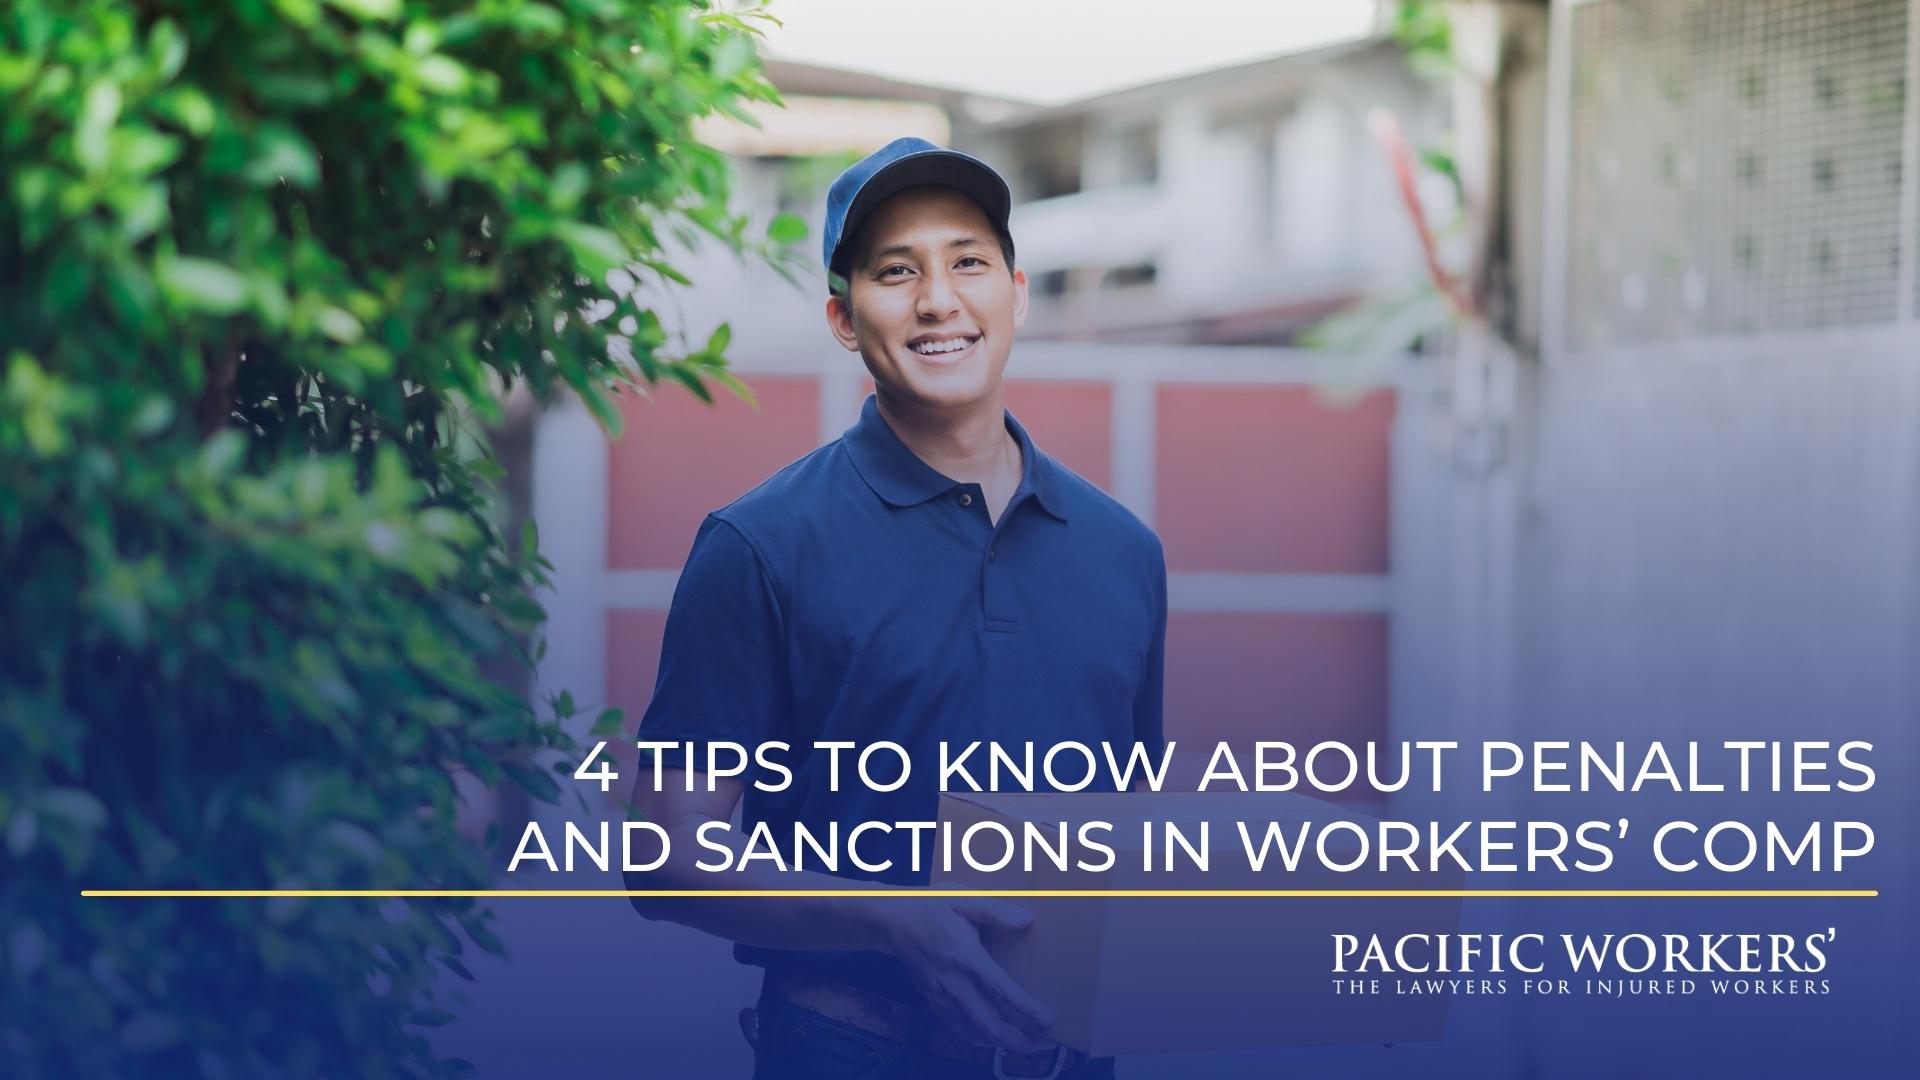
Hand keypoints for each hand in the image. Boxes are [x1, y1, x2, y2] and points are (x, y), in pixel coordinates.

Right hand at [871, 895, 1053, 1052]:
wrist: (890, 922)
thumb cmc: (930, 907)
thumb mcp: (962, 899)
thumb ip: (996, 911)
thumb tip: (1026, 920)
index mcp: (965, 956)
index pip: (999, 990)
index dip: (1024, 1008)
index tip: (1045, 1019)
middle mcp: (953, 982)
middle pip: (987, 1023)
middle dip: (1016, 1039)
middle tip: (1042, 1044)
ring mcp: (941, 995)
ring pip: (973, 1031)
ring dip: (1000, 1042)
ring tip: (1025, 1045)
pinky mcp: (932, 1001)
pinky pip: (957, 1028)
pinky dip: (978, 1038)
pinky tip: (993, 1038)